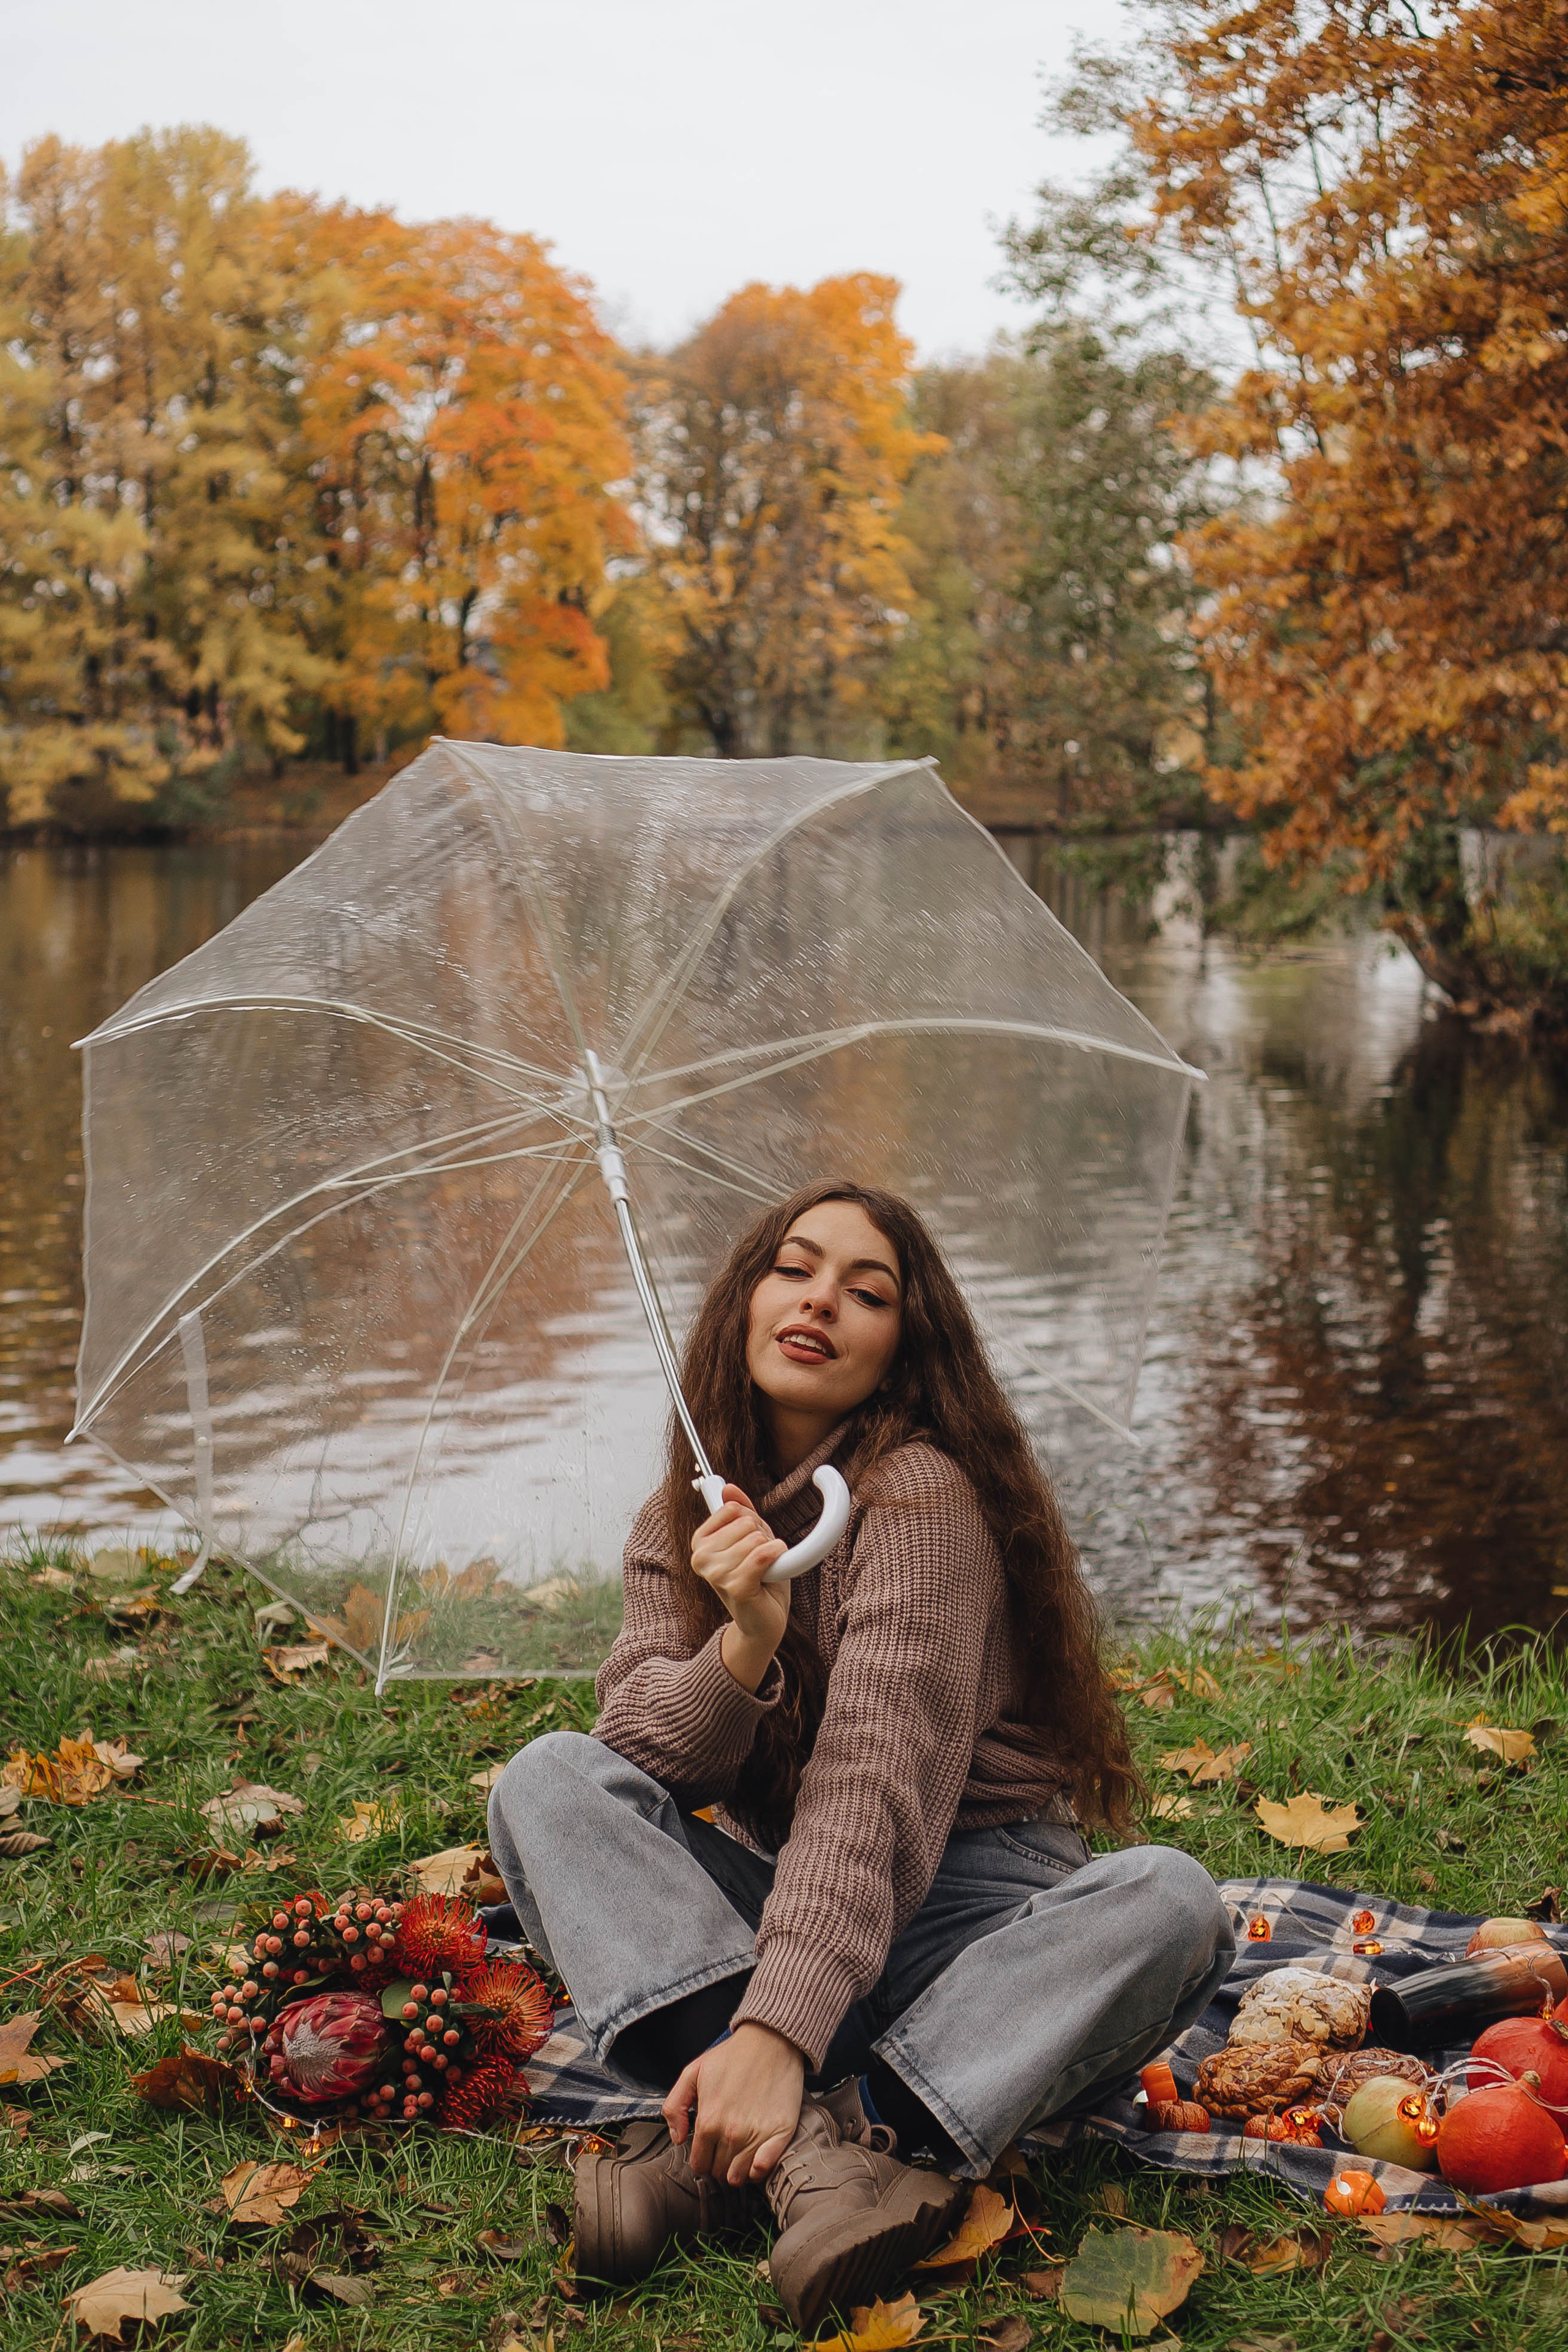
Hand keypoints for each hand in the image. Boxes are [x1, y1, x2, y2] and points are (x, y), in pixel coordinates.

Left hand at [664, 2021, 804, 2183]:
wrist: (771, 2040)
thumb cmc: (732, 2056)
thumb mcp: (693, 2072)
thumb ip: (675, 2106)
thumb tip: (678, 2139)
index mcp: (709, 2121)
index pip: (699, 2164)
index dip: (702, 2158)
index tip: (708, 2149)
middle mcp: (731, 2133)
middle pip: (719, 2172)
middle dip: (718, 2163)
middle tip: (724, 2146)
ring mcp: (757, 2135)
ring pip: (739, 2176)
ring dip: (736, 2169)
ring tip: (739, 2151)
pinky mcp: (780, 2133)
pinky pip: (763, 2170)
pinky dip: (758, 2169)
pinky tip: (756, 2156)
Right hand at [692, 1484, 788, 1690]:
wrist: (765, 1620)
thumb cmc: (758, 1578)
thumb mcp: (751, 1537)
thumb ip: (741, 1511)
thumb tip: (728, 1488)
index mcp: (700, 1543)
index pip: (733, 1509)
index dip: (752, 1522)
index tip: (750, 1543)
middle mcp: (701, 1558)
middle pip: (746, 1522)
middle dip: (762, 1538)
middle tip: (760, 1562)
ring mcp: (716, 1574)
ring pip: (756, 1538)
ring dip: (770, 1553)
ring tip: (762, 1573)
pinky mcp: (735, 1587)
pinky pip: (763, 1555)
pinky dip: (776, 1558)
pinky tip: (771, 1573)